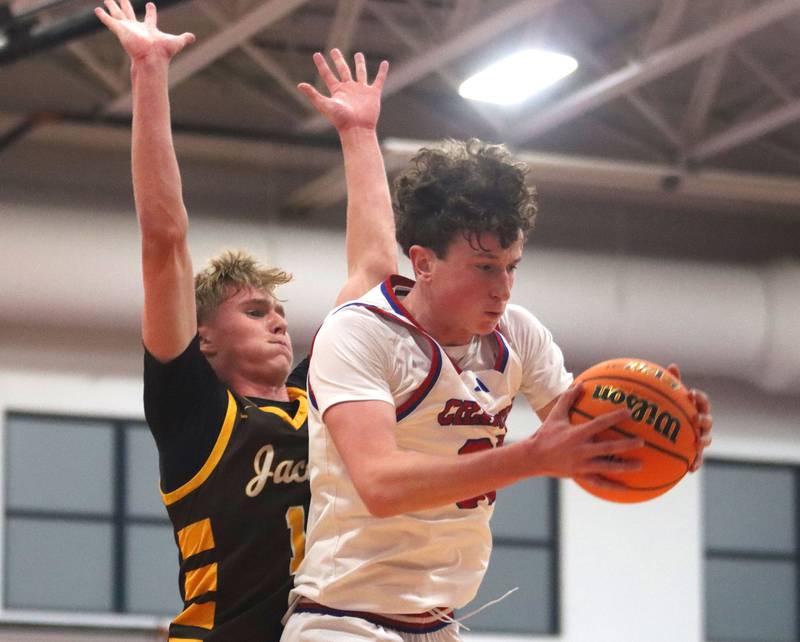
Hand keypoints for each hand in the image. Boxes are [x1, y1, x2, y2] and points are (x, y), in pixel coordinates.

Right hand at [95, 0, 194, 62]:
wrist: (152, 58)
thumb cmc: (163, 52)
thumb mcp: (177, 42)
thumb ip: (184, 38)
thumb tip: (193, 37)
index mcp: (149, 29)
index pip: (150, 18)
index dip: (151, 11)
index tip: (151, 4)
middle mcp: (137, 28)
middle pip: (130, 13)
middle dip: (126, 4)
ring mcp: (128, 29)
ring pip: (118, 14)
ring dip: (112, 6)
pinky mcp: (121, 30)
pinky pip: (110, 21)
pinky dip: (103, 16)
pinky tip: (97, 10)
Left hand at [297, 49, 388, 131]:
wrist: (357, 129)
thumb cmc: (340, 119)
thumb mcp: (325, 105)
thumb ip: (313, 94)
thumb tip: (300, 85)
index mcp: (337, 91)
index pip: (327, 74)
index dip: (321, 64)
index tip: (316, 54)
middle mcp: (349, 89)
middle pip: (342, 70)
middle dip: (338, 60)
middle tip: (334, 50)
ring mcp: (361, 90)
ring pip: (360, 73)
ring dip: (359, 63)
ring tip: (359, 54)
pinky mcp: (373, 94)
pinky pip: (379, 80)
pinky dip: (382, 72)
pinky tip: (385, 63)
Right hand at [527, 383, 642, 488]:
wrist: (533, 457)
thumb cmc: (546, 434)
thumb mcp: (555, 415)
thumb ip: (568, 399)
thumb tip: (581, 384)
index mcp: (577, 434)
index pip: (600, 423)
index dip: (615, 417)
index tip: (630, 412)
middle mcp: (581, 449)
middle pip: (608, 447)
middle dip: (626, 444)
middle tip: (641, 441)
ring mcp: (582, 464)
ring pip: (607, 467)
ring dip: (625, 466)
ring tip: (641, 464)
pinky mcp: (580, 475)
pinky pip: (599, 482)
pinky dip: (613, 487)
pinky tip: (627, 489)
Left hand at [667, 364, 711, 471]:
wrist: (668, 436)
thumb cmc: (669, 413)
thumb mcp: (669, 400)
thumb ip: (671, 384)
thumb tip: (673, 365)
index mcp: (695, 409)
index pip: (702, 401)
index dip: (699, 397)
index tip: (691, 393)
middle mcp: (701, 424)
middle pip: (708, 421)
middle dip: (704, 419)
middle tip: (696, 418)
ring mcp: (699, 439)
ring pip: (706, 440)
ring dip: (704, 440)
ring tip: (698, 442)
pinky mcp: (695, 454)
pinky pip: (698, 460)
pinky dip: (696, 464)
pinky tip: (691, 469)